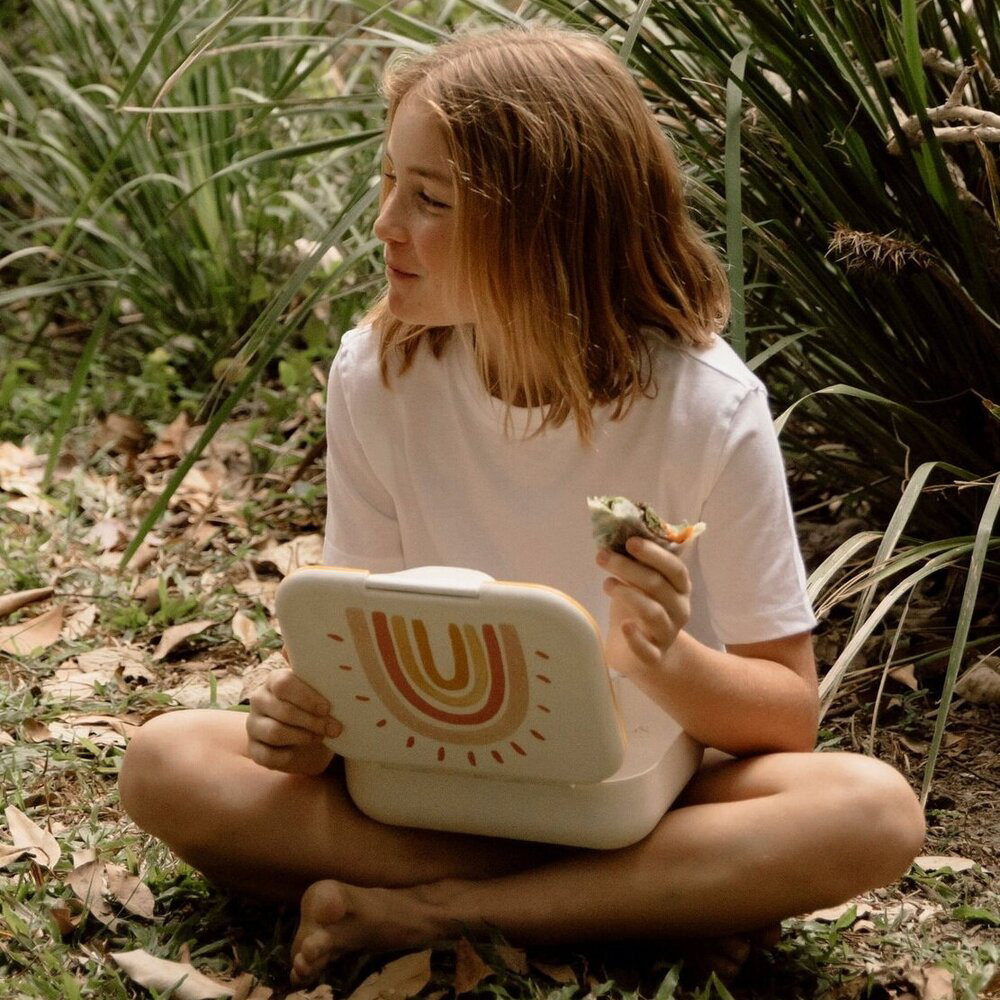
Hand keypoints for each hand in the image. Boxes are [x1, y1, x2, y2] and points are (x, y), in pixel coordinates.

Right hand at [246, 660, 341, 775]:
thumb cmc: (314, 706)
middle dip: (312, 721)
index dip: (307, 697)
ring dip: (303, 737)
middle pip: (283, 711)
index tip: (327, 708)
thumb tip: (289, 647)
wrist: (308, 737)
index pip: (284, 684)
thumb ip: (312, 667)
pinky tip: (301, 751)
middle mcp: (258, 699)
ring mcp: (253, 725)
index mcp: (274, 680)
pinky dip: (289, 756)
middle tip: (334, 728)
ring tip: (320, 737)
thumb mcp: (317, 686)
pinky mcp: (254, 749)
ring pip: (276, 732)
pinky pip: (269, 756)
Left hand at [597, 536, 691, 678]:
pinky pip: (648, 649)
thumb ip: (637, 563)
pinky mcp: (654, 656)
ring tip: (606, 583)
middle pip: (657, 585)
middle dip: (628, 568)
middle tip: (602, 556)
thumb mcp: (642, 584)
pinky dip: (636, 638)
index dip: (654, 554)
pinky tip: (624, 626)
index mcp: (680, 588)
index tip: (629, 541)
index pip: (674, 568)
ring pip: (652, 612)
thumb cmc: (643, 608)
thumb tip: (616, 534)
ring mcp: (668, 634)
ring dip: (627, 594)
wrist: (648, 654)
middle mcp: (680, 610)